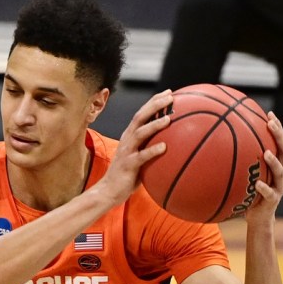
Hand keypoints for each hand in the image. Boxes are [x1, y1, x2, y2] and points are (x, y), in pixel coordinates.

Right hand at [96, 89, 170, 204]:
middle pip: (140, 117)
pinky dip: (152, 150)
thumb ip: (152, 148)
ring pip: (140, 133)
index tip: (169, 92)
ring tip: (168, 119)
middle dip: (155, 105)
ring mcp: (127, 152)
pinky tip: (164, 147)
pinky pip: (141, 156)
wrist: (109, 191)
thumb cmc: (127, 175)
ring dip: (154, 125)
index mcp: (130, 136)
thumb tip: (173, 144)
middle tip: (170, 97)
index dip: (154, 102)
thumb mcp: (140, 157)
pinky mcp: (128, 165)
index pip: (142, 114)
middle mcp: (127, 140)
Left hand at [245, 111, 282, 222]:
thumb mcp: (245, 176)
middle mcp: (281, 174)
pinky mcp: (273, 201)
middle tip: (270, 124)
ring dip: (274, 161)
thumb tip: (218, 145)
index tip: (269, 113)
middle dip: (279, 136)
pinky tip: (257, 184)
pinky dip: (264, 188)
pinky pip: (269, 193)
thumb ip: (238, 162)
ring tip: (266, 153)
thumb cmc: (249, 194)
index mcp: (276, 165)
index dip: (277, 128)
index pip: (279, 142)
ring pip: (281, 172)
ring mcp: (279, 187)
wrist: (259, 219)